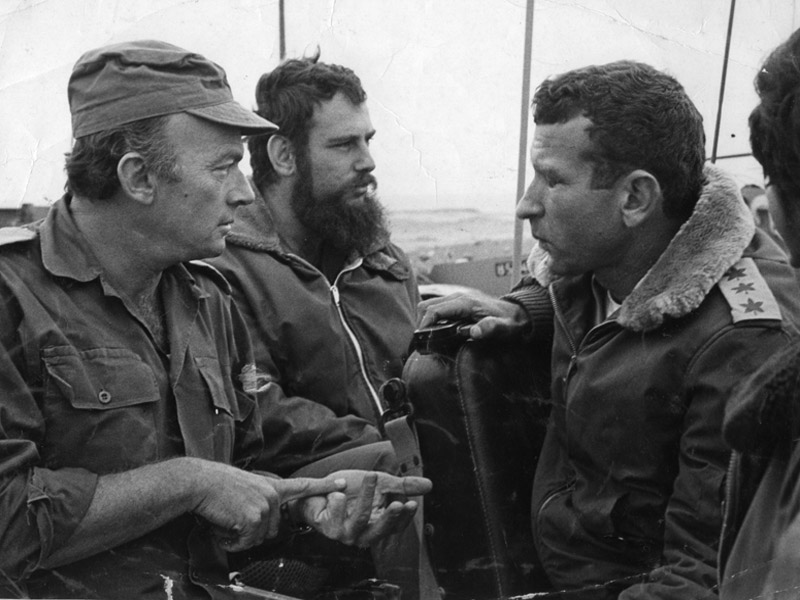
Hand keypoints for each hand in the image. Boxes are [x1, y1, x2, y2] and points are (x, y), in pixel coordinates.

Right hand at [190, 459, 344, 551]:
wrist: (199, 482)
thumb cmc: (215, 486)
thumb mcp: (246, 488)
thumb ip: (261, 501)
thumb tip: (262, 522)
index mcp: (272, 486)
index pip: (303, 486)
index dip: (324, 486)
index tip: (344, 484)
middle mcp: (273, 495)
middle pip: (272, 530)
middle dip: (250, 531)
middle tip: (231, 516)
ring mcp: (266, 506)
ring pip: (258, 538)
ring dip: (238, 536)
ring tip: (225, 516)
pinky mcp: (255, 518)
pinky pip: (245, 542)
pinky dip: (230, 540)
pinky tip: (222, 523)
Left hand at [292, 470, 431, 546]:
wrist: (320, 491)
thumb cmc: (351, 490)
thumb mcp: (381, 484)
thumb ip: (403, 486)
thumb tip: (429, 485)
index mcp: (378, 526)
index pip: (396, 527)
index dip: (405, 517)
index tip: (412, 503)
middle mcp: (363, 535)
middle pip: (380, 530)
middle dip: (389, 517)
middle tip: (398, 502)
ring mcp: (346, 533)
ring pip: (360, 519)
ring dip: (366, 496)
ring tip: (371, 475)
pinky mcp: (330, 528)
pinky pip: (337, 514)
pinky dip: (339, 499)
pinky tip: (338, 490)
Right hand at [418, 292, 530, 339]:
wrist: (518, 313)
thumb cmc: (510, 322)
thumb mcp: (503, 328)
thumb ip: (490, 328)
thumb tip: (474, 332)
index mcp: (465, 303)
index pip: (434, 311)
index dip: (424, 326)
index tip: (423, 341)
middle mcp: (458, 297)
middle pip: (426, 306)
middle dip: (421, 324)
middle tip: (424, 343)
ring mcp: (456, 299)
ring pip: (429, 306)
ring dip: (425, 321)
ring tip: (428, 339)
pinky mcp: (457, 303)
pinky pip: (437, 308)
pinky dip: (431, 319)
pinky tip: (437, 333)